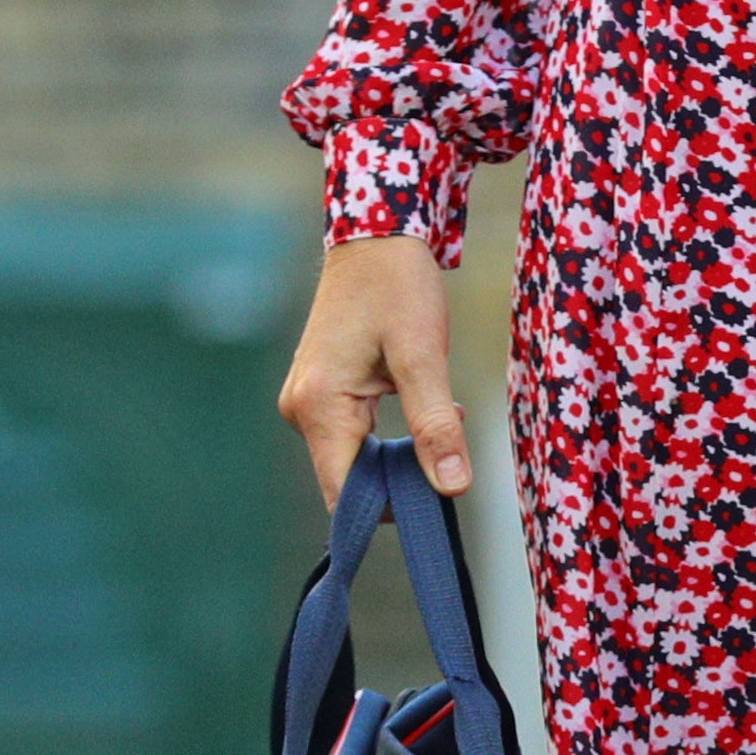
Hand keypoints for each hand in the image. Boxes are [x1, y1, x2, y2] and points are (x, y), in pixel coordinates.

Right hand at [278, 233, 469, 503]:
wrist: (376, 239)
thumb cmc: (397, 289)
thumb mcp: (425, 358)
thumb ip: (436, 426)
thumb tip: (451, 487)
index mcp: (318, 407)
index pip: (345, 493)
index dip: (386, 512)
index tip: (432, 515)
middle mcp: (301, 409)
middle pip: (350, 479)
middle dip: (403, 482)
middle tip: (454, 462)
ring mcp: (308, 401)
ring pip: (357, 458)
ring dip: (405, 456)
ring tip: (448, 426)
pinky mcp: (323, 391)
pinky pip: (357, 434)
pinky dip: (395, 436)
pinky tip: (432, 411)